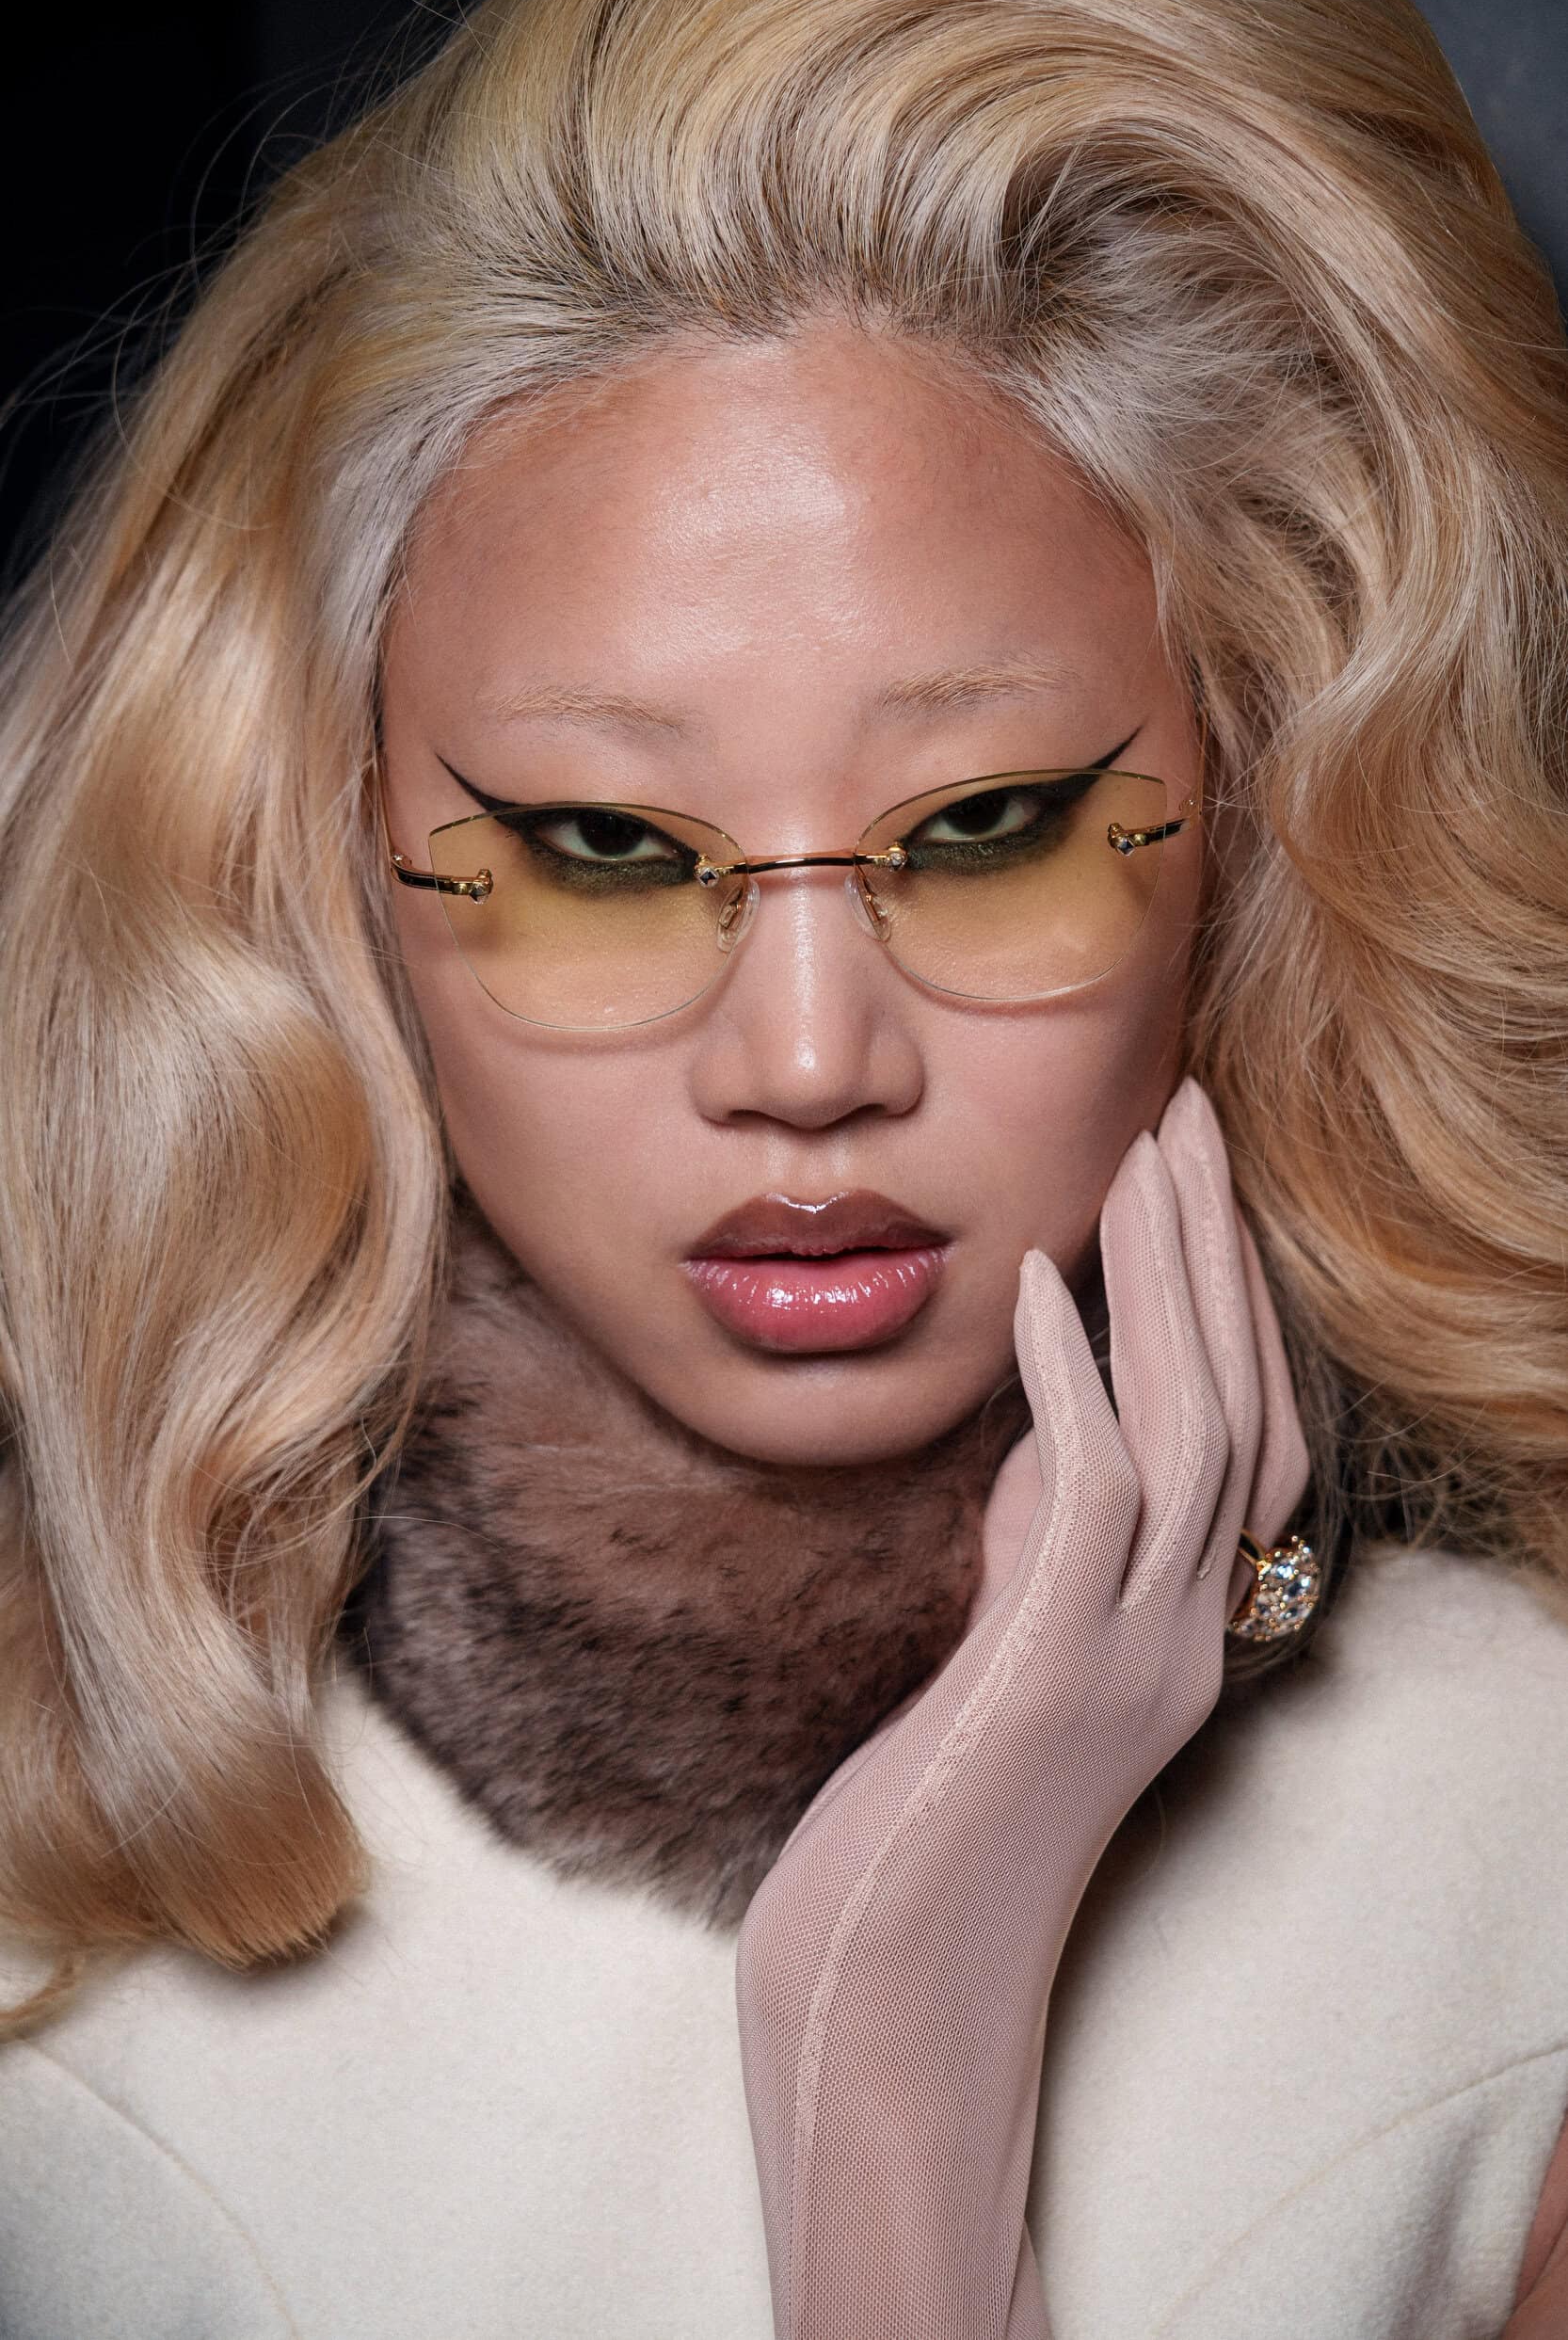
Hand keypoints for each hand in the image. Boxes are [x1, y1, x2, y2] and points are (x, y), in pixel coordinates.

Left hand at [734, 1076, 1311, 2339]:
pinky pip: (1091, 1502)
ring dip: (1168, 1279)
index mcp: (1177, 1634)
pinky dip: (1071, 1376)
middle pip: (1242, 1404)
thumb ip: (1038, 1551)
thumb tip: (1046, 1426)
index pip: (1246, 1436)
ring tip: (1139, 1150)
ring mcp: (1133, 1666)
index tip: (1179, 1174)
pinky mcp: (1050, 1685)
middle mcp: (1186, 1643)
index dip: (1228, 1297)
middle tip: (1184, 1110)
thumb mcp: (993, 1658)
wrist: (887, 2002)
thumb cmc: (918, 1833)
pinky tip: (1038, 1282)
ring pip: (1196, 1432)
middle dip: (1214, 1248)